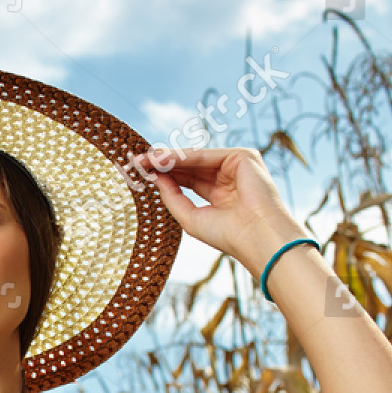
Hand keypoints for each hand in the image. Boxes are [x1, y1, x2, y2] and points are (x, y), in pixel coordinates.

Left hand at [130, 148, 305, 274]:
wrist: (256, 237)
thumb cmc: (228, 235)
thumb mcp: (191, 217)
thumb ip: (173, 197)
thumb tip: (155, 178)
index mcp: (220, 195)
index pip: (187, 180)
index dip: (164, 175)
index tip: (139, 174)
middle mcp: (229, 178)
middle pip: (188, 166)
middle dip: (161, 164)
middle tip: (135, 162)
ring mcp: (237, 165)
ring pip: (195, 159)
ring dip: (167, 158)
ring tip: (142, 160)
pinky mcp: (243, 156)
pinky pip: (205, 155)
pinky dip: (182, 156)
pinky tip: (161, 159)